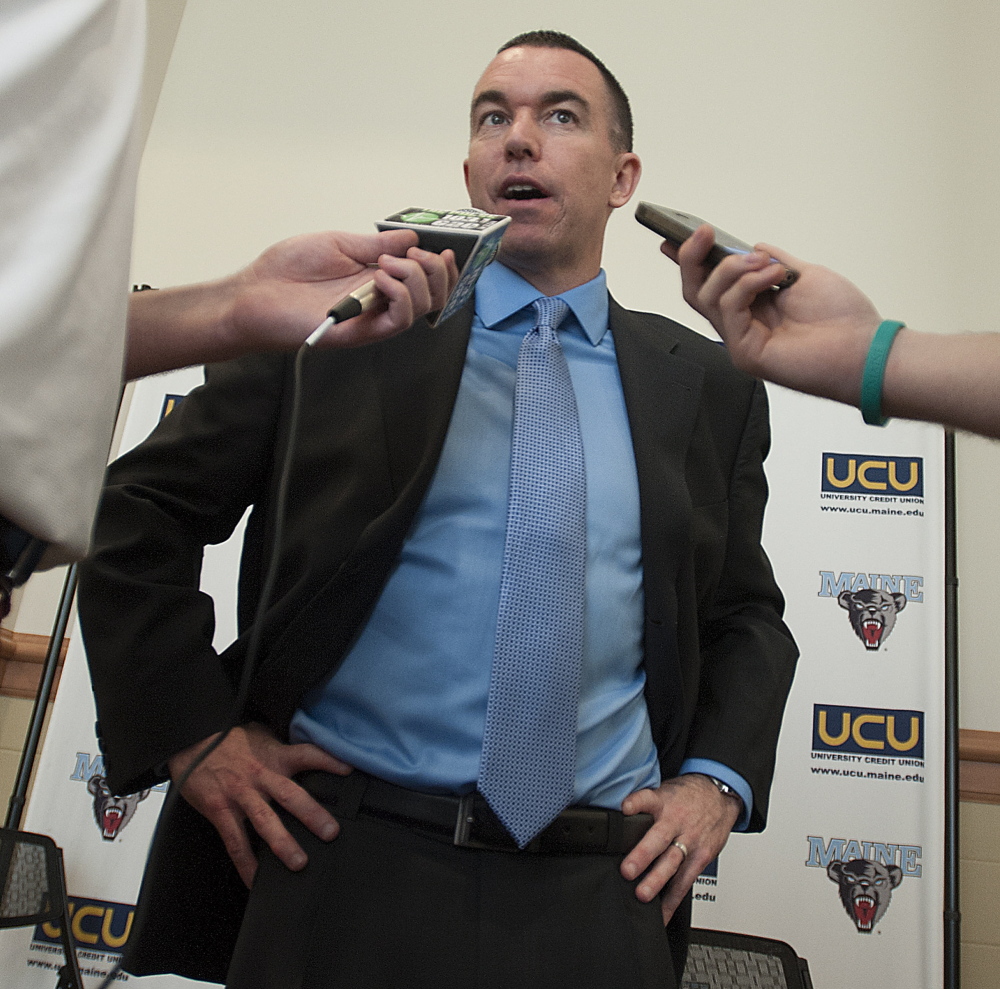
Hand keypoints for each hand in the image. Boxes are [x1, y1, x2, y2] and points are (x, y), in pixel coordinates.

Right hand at [168, 722, 351, 887]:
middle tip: (331, 832)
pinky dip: (246, 864)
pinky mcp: (220, 811)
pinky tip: (256, 881)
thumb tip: (306, 750)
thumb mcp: (260, 734)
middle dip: (312, 815)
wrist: (190, 741)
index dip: (329, 760)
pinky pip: (235, 842)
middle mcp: (260, 776)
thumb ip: (282, 747)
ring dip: (283, 844)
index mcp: (274, 756)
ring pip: (265, 822)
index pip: (307, 754)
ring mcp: (240, 795)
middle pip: (290, 795)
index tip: (350, 769)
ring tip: (299, 863)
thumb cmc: (228, 739)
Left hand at [230, 228, 459, 349]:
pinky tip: (380, 278)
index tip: (443, 248)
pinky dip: (400, 296)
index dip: (442, 267)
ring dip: (416, 280)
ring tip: (388, 264)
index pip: (425, 280)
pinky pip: (397, 322)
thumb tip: (410, 239)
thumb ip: (375, 244)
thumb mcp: (338, 244)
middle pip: (433, 296)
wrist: (255, 293)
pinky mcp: (360, 332)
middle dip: (436, 271)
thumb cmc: (287, 271)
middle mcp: (380, 301)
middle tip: (416, 256)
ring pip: (421, 309)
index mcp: (377, 280)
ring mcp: (372, 318)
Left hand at [620, 773, 740, 923]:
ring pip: (673, 862)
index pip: (648, 798)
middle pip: (659, 838)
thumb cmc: (687, 795)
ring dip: (657, 881)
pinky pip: (685, 881)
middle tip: (627, 870)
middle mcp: (676, 822)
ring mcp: (690, 841)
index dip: (636, 803)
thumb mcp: (665, 790)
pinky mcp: (701, 857)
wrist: (720, 796)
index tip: (624, 809)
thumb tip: (615, 816)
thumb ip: (645, 804)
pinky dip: (672, 900)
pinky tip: (661, 912)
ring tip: (642, 895)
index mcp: (664, 801)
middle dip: (642, 855)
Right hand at [662, 224, 881, 405]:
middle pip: (696, 291)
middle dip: (692, 258)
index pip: (710, 283)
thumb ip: (773, 261)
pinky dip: (747, 285)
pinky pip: (729, 310)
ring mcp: (740, 340)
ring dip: (733, 269)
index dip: (689, 262)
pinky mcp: (745, 352)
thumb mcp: (803, 274)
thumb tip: (750, 246)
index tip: (673, 237)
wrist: (864, 350)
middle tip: (703, 233)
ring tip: (766, 262)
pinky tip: (774, 277)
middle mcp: (741, 325)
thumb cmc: (843, 320)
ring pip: (707, 297)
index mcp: (753, 307)